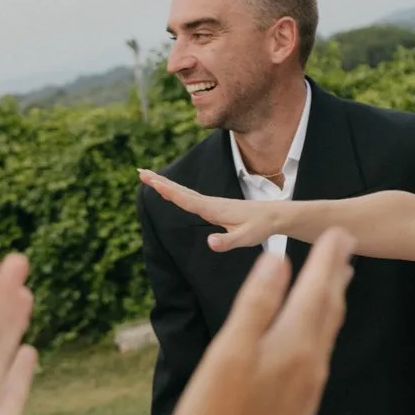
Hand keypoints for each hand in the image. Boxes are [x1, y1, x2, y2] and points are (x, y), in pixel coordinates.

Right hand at [139, 169, 285, 250]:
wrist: (275, 215)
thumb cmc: (260, 227)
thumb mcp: (246, 238)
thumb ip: (227, 241)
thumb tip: (209, 243)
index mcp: (213, 209)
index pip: (185, 199)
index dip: (167, 191)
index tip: (151, 181)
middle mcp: (210, 203)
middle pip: (180, 191)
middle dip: (159, 182)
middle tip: (140, 171)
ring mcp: (212, 204)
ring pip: (184, 192)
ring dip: (165, 185)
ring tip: (148, 177)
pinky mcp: (215, 207)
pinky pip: (190, 197)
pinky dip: (176, 192)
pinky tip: (171, 192)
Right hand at [170, 232, 353, 414]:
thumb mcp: (228, 356)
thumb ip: (256, 306)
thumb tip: (279, 261)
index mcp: (294, 346)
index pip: (318, 289)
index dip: (327, 258)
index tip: (339, 231)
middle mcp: (310, 365)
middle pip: (329, 309)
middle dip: (336, 275)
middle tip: (346, 246)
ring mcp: (307, 389)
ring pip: (326, 333)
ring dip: (332, 302)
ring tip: (336, 283)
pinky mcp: (299, 408)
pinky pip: (317, 353)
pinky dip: (319, 329)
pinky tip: (310, 336)